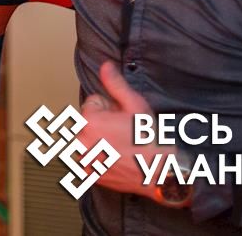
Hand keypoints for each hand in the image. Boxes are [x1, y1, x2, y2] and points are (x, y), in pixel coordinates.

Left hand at [80, 61, 171, 198]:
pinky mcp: (87, 174)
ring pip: (87, 138)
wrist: (160, 173)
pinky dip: (97, 157)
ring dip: (98, 140)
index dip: (110, 109)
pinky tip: (114, 159)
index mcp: (89, 121)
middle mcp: (81, 141)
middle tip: (122, 132)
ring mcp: (83, 160)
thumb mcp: (135, 105)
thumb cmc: (150, 140)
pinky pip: (87, 157)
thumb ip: (115, 84)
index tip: (122, 119)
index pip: (92, 103)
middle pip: (87, 121)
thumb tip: (105, 66)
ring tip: (120, 146)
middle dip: (102, 123)